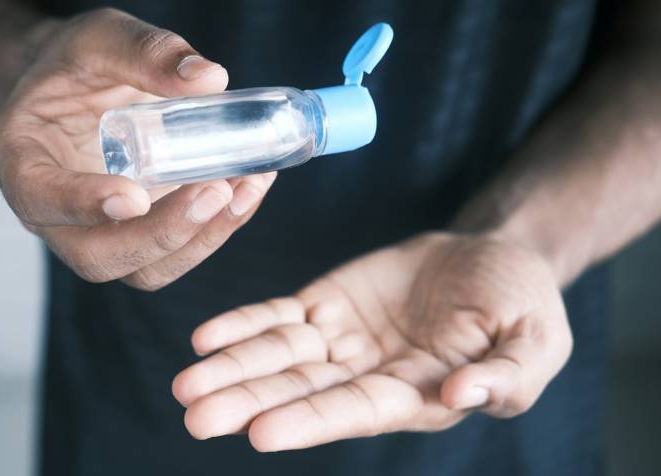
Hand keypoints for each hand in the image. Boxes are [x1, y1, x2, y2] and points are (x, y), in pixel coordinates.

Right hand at [0, 8, 274, 289]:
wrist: (78, 88)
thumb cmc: (77, 65)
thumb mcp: (100, 38)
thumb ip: (146, 51)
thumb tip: (210, 79)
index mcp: (20, 159)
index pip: (39, 198)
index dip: (83, 206)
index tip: (135, 197)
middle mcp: (53, 212)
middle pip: (96, 257)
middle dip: (162, 235)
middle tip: (215, 192)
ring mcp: (97, 232)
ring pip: (142, 269)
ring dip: (200, 239)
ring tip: (245, 188)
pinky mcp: (137, 235)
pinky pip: (173, 253)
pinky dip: (215, 229)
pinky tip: (247, 190)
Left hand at [172, 232, 571, 450]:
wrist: (491, 256)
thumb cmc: (522, 303)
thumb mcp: (535, 340)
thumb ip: (506, 376)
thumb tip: (463, 395)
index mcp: (416, 395)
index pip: (355, 412)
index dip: (309, 421)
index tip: (259, 432)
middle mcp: (368, 376)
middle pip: (300, 392)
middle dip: (248, 403)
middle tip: (195, 416)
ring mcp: (341, 340)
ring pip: (278, 358)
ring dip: (231, 369)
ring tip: (185, 384)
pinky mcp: (325, 305)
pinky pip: (277, 317)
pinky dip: (243, 326)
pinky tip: (205, 338)